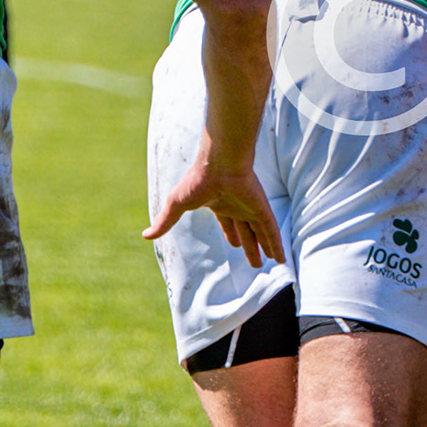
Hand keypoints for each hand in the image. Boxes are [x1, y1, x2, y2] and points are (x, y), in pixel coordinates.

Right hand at [147, 141, 281, 264]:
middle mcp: (238, 206)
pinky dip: (277, 244)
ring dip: (267, 247)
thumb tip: (145, 235)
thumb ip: (164, 221)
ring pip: (261, 233)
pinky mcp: (261, 209)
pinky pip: (272, 231)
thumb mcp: (176, 204)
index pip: (228, 223)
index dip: (231, 234)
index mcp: (220, 204)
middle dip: (250, 246)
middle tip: (256, 262)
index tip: (235, 245)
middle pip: (246, 231)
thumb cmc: (197, 180)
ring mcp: (251, 208)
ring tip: (272, 262)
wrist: (218, 164)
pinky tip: (281, 258)